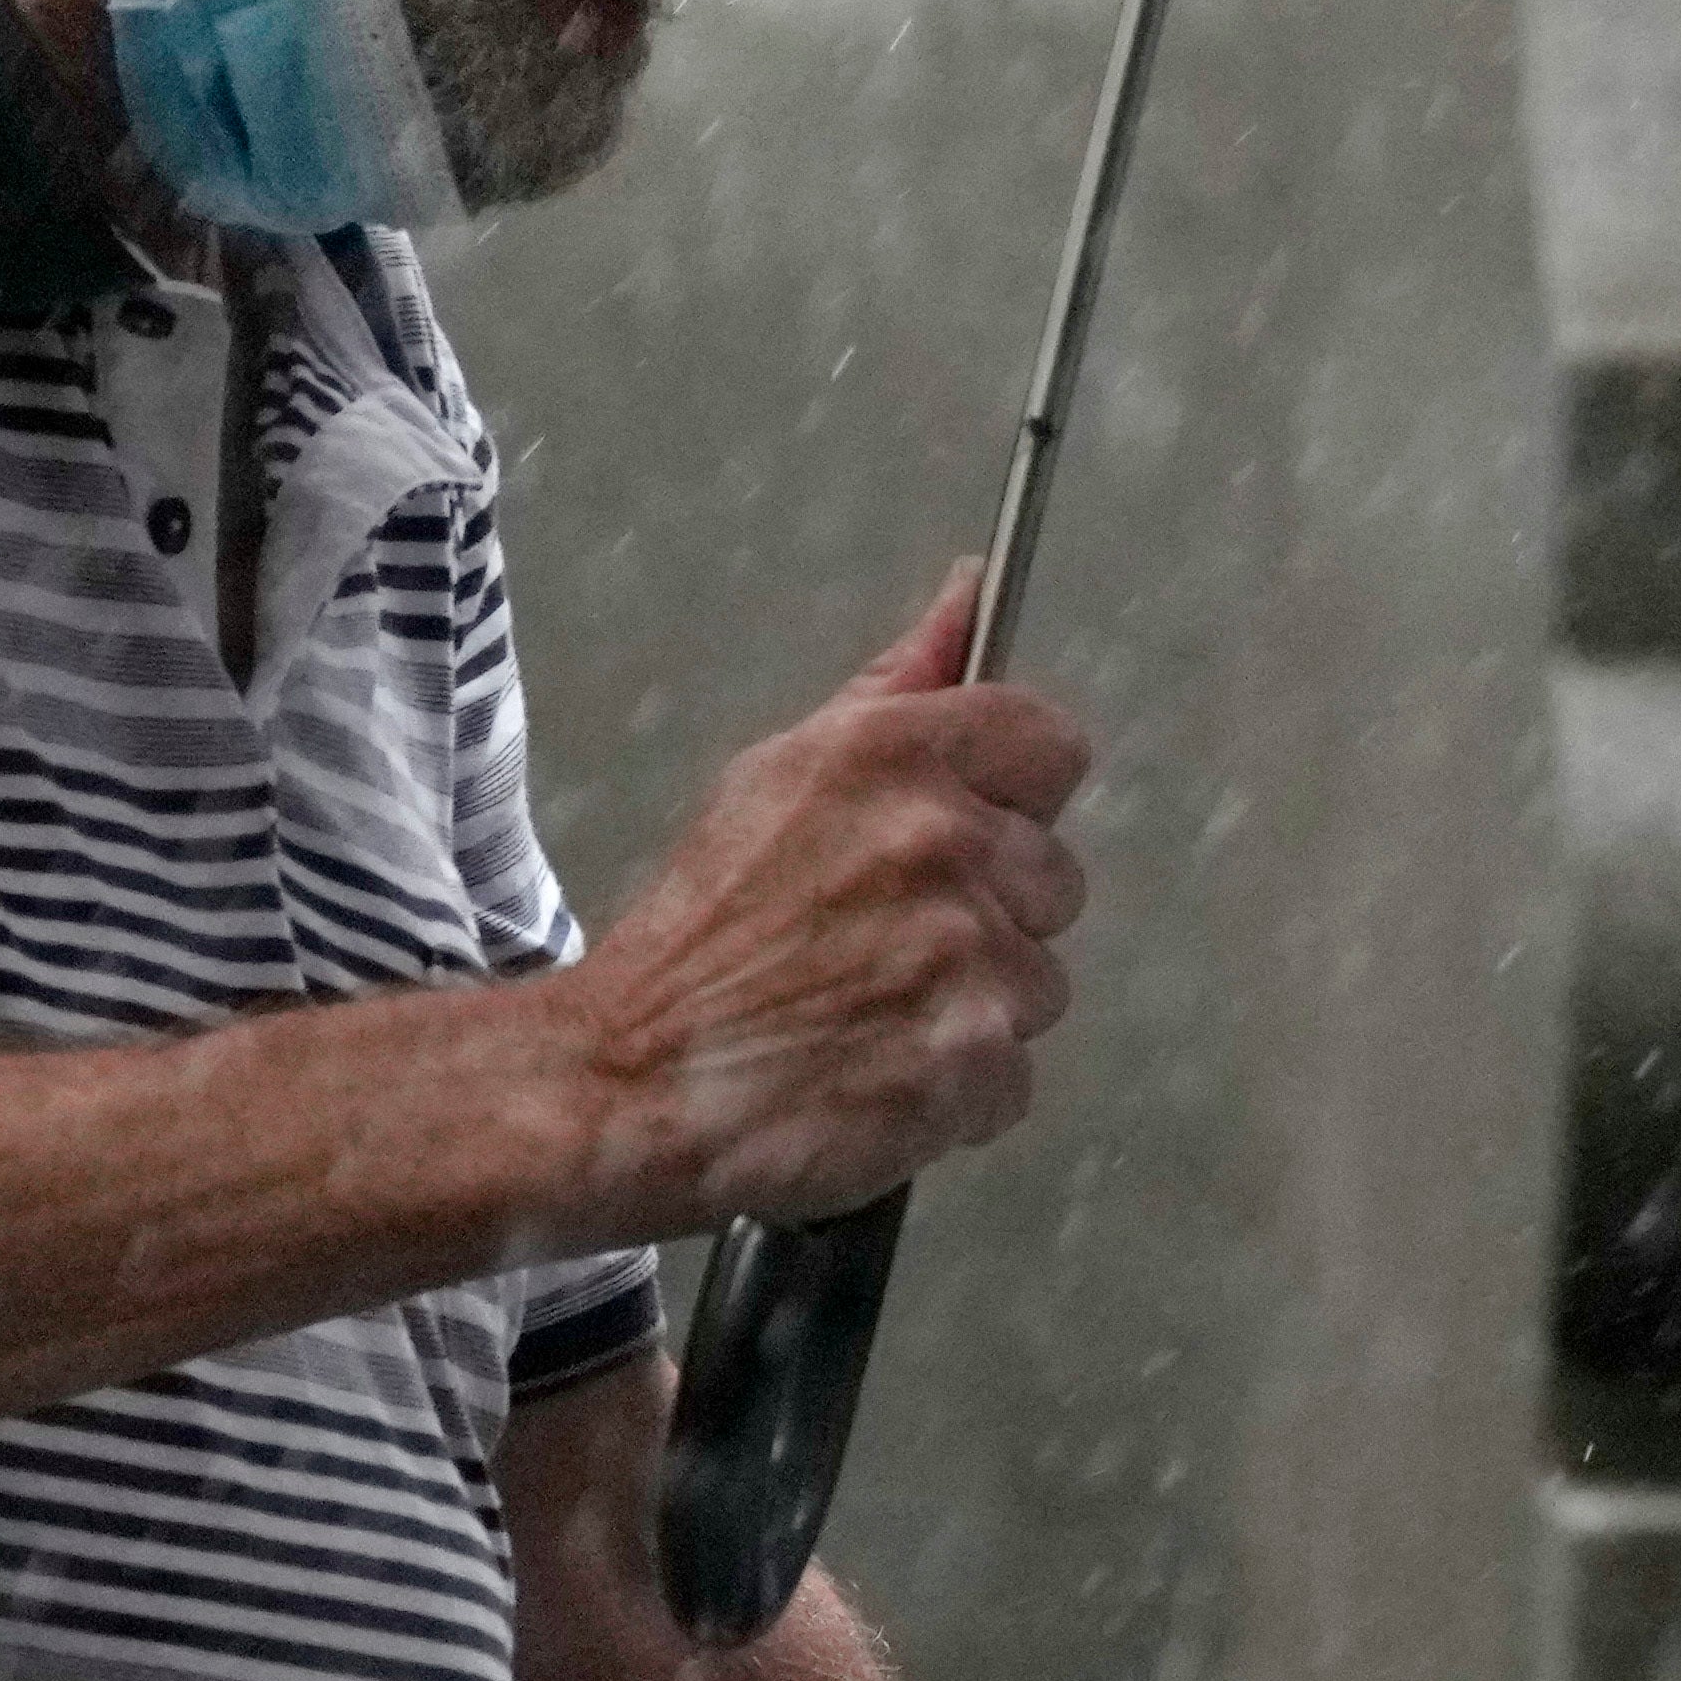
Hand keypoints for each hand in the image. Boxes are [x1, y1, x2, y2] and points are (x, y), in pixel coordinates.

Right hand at [529, 566, 1091, 1243]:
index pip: (1050, 743)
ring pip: (1041, 978)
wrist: (625, 1081)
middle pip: (1055, 875)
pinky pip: (1018, 1075)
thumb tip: (972, 590)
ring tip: (873, 1014)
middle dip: (991, 913)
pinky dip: (960, 1091)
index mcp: (891, 755)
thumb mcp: (778, 776)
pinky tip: (880, 1074)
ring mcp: (964, 954)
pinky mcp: (972, 1056)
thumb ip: (897, 686)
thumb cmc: (696, 937)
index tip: (973, 833)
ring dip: (978, 1006)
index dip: (1017, 797)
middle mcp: (939, 842)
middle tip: (885, 944)